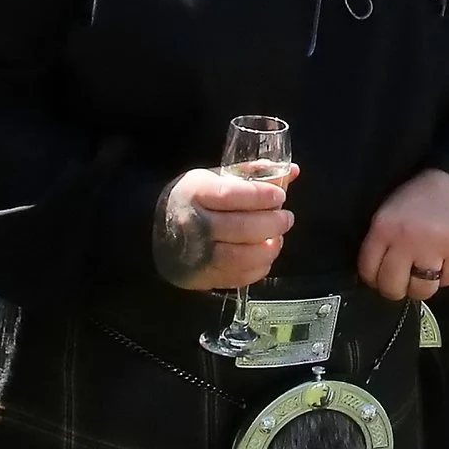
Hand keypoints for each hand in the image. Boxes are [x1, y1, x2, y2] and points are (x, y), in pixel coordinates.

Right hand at [152, 166, 296, 290]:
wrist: (154, 235)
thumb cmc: (193, 201)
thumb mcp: (214, 179)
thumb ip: (253, 175)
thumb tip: (294, 171)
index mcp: (195, 193)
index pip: (233, 195)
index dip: (262, 196)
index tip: (280, 196)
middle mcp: (194, 224)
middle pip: (242, 227)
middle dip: (274, 223)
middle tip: (286, 218)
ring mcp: (197, 254)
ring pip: (242, 256)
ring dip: (269, 248)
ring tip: (277, 238)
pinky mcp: (203, 277)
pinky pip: (238, 276)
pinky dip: (259, 267)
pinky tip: (265, 256)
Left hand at [359, 168, 448, 301]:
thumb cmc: (417, 199)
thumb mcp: (387, 214)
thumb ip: (380, 244)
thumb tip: (376, 278)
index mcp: (384, 228)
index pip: (369, 271)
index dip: (374, 279)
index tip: (380, 277)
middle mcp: (408, 240)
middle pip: (394, 287)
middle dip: (396, 288)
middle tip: (402, 281)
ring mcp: (436, 247)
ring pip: (422, 290)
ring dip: (422, 285)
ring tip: (424, 272)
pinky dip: (446, 276)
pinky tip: (444, 261)